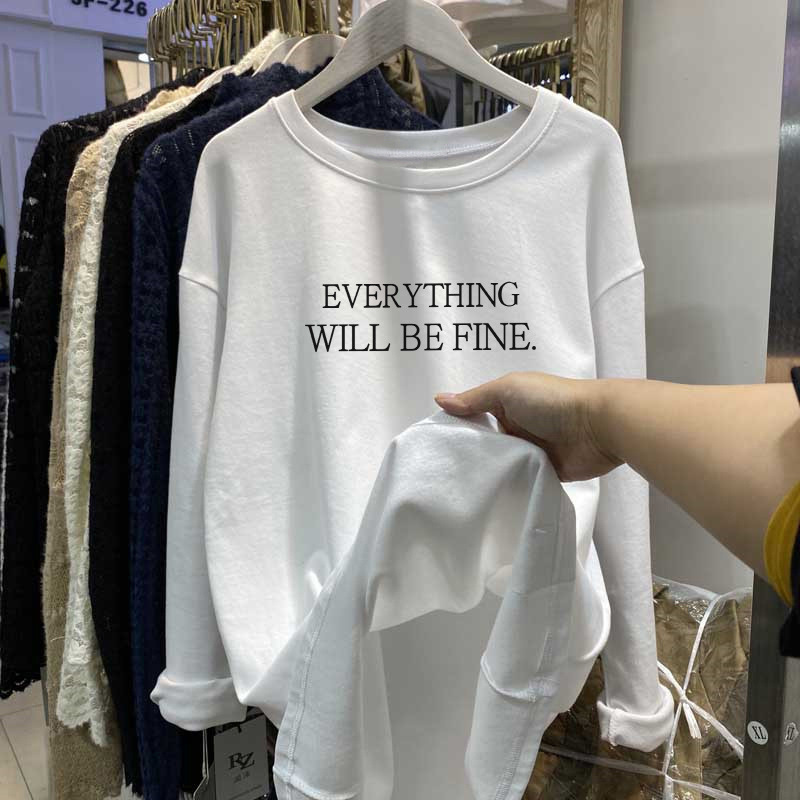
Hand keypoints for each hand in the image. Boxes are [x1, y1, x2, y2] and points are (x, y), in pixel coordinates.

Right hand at [434, 372, 621, 481]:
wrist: (597, 425)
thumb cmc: (551, 400)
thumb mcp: (507, 390)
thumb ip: (475, 399)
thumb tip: (439, 399)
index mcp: (508, 405)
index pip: (476, 418)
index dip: (458, 429)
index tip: (435, 447)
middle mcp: (518, 427)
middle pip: (487, 445)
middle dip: (471, 456)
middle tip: (443, 473)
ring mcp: (531, 451)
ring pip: (502, 466)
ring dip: (490, 473)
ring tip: (461, 489)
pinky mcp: (545, 472)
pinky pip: (521, 482)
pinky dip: (510, 486)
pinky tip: (489, 497)